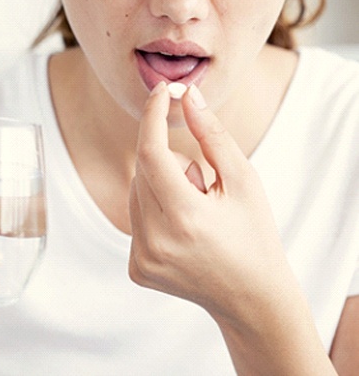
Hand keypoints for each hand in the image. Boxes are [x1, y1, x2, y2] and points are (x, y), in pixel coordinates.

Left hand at [129, 82, 299, 326]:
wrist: (251, 297)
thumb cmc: (254, 234)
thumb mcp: (244, 180)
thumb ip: (212, 135)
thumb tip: (187, 96)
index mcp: (185, 218)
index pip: (151, 152)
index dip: (153, 116)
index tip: (161, 91)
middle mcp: (155, 242)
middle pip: (143, 170)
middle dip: (169, 162)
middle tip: (202, 186)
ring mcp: (142, 259)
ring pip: (136, 191)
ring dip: (161, 186)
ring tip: (195, 212)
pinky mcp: (136, 268)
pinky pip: (135, 217)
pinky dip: (154, 210)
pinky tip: (182, 231)